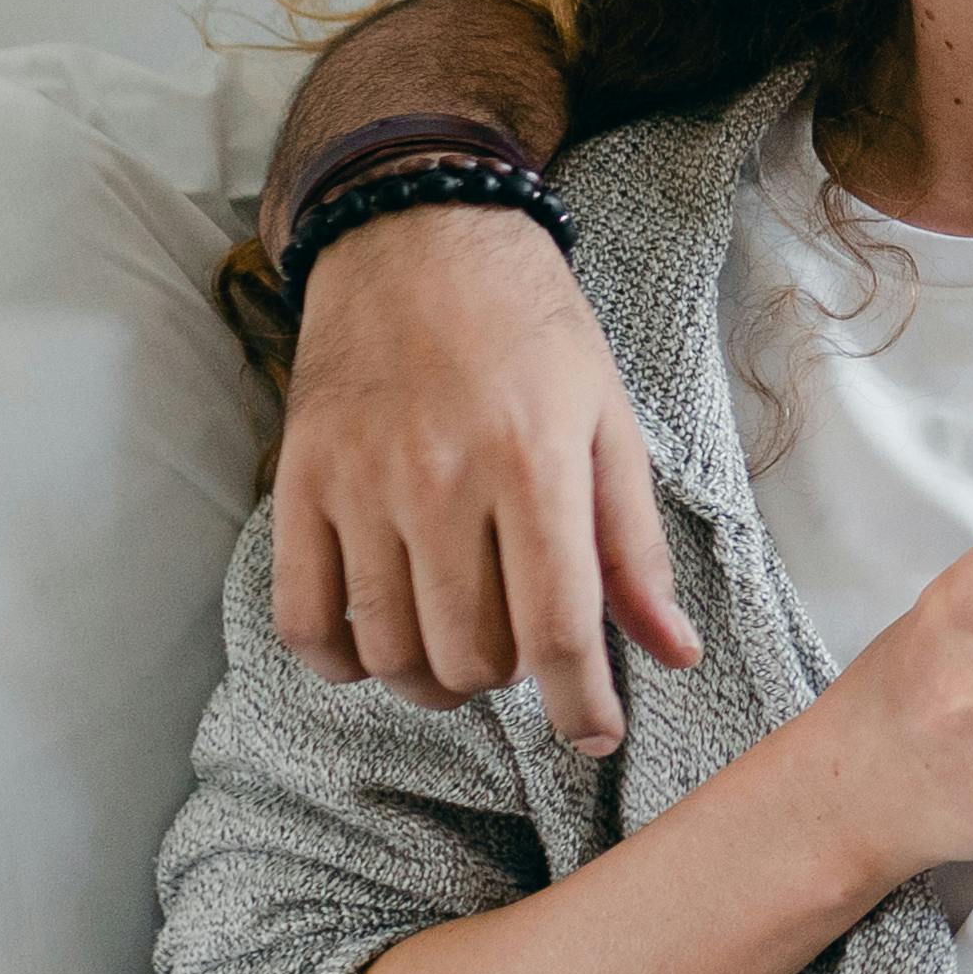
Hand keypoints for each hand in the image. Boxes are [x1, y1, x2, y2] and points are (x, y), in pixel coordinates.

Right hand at [275, 199, 701, 744]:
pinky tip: (379, 643)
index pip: (559, 629)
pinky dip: (341, 661)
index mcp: (535, 463)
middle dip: (509, 680)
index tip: (595, 733)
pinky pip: (305, 621)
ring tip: (460, 648)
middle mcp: (442, 481)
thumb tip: (674, 653)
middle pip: (472, 656)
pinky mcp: (298, 483)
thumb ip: (635, 546)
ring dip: (434, 680)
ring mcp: (361, 485)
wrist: (418, 239)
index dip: (582, 705)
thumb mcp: (608, 422)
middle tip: (522, 645)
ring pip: (390, 652)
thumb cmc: (532, 332)